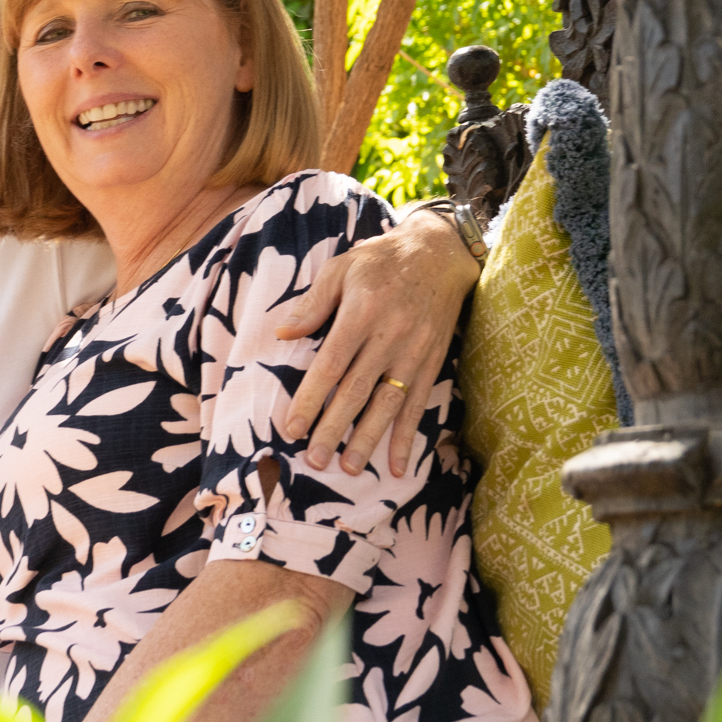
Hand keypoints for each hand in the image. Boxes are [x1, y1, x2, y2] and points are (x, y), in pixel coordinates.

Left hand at [274, 209, 478, 475]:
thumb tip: (282, 332)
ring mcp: (414, 352)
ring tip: (349, 468)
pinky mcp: (432, 362)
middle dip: (335, 428)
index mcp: (362, 312)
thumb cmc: (380, 260)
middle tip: (315, 460)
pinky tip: (396, 465)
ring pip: (388, 403)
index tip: (293, 428)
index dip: (312, 399)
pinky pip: (418, 404)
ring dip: (368, 439)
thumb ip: (314, 302)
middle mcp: (390, 335)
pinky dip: (407, 436)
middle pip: (357, 391)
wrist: (439, 253)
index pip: (331, 364)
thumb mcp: (341, 267)